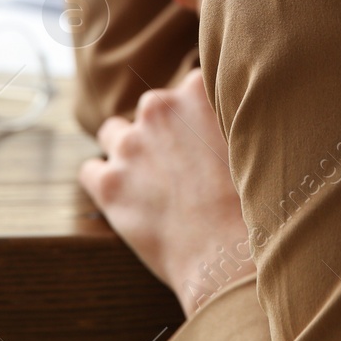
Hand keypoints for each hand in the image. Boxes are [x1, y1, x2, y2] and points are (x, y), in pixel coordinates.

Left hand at [78, 69, 253, 316]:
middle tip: (185, 168)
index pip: (189, 86)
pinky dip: (104, 183)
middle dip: (163, 132)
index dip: (197, 114)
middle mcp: (158, 109)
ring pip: (113, 133)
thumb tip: (223, 118)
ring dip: (128, 152)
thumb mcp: (251, 141)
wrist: (229, 255)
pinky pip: (89, 171)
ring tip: (152, 182)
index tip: (206, 137)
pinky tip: (125, 199)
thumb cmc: (251, 204)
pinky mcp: (108, 184)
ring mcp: (129, 146)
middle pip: (152, 108)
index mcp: (196, 91)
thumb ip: (231, 117)